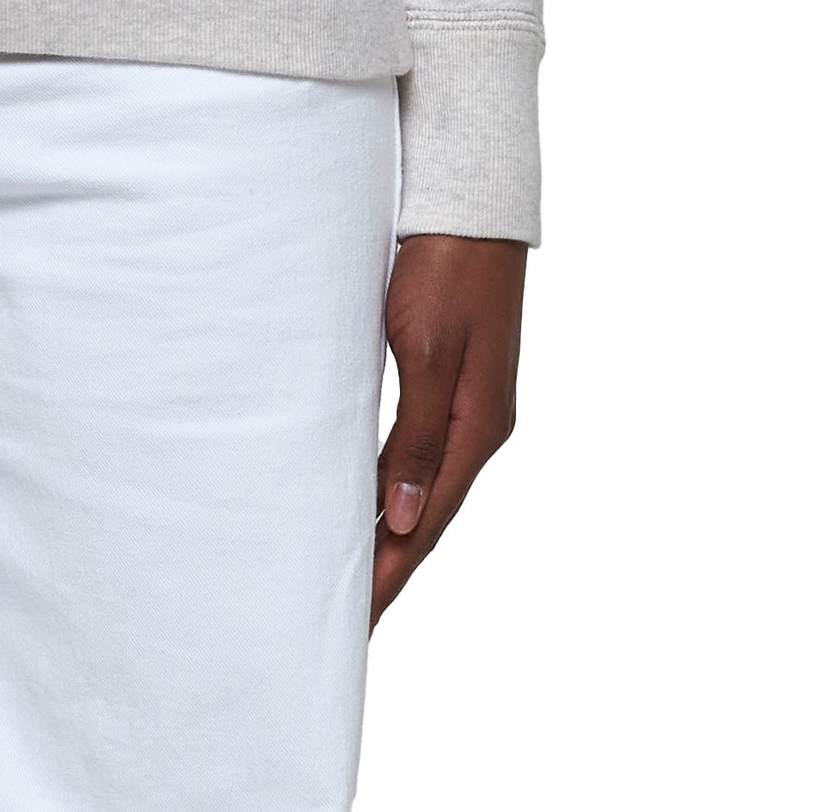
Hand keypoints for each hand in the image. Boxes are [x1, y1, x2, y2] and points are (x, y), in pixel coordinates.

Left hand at [371, 232, 524, 624]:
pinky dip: (389, 481)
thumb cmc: (446, 267)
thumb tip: (402, 519)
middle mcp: (476, 424)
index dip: (390, 574)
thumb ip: (417, 436)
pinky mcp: (447, 375)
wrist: (469, 202)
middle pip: (424, 514)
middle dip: (387, 567)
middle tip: (344, 618)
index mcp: (477, 427)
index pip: (425, 523)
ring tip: (349, 571)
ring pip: (419, 483)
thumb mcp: (428, 350)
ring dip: (387, 528)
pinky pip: (415, 447)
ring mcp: (466, 401)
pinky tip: (365, 493)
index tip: (357, 621)